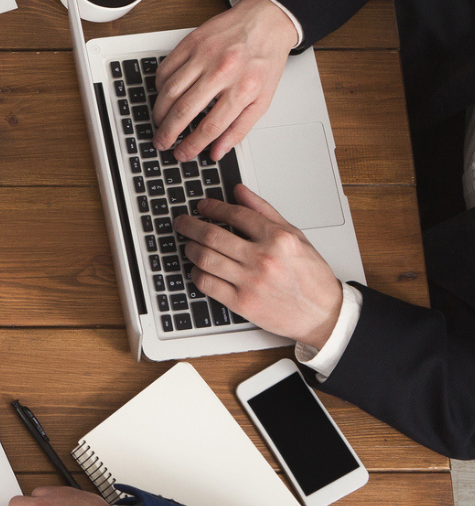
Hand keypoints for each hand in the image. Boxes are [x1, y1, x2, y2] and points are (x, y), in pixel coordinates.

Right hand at [152, 0, 298, 160]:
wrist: (266, 21)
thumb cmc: (264, 60)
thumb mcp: (263, 98)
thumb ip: (241, 128)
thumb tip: (218, 151)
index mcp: (244, 88)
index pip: (210, 126)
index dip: (192, 145)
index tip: (182, 154)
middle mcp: (222, 71)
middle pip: (184, 111)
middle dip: (168, 133)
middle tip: (162, 142)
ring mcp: (204, 55)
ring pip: (169, 91)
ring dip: (160, 112)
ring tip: (160, 122)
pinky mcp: (190, 43)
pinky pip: (164, 69)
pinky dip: (159, 86)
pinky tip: (164, 95)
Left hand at [175, 184, 344, 346]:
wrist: (323, 314)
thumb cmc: (311, 276)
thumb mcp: (295, 236)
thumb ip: (265, 211)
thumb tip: (239, 191)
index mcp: (279, 239)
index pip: (235, 214)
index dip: (213, 207)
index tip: (203, 206)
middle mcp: (264, 259)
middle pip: (212, 235)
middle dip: (190, 225)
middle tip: (182, 222)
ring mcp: (251, 282)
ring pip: (205, 258)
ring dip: (190, 248)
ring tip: (189, 244)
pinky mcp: (242, 303)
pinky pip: (207, 283)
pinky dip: (196, 272)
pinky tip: (198, 267)